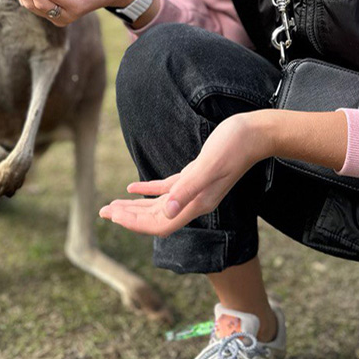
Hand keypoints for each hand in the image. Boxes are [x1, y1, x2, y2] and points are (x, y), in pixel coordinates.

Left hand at [99, 112, 272, 236]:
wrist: (255, 133)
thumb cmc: (234, 146)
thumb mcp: (209, 165)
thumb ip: (189, 188)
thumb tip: (168, 211)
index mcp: (197, 203)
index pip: (161, 224)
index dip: (136, 224)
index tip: (114, 216)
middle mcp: (194, 201)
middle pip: (156, 218)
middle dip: (128, 217)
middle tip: (102, 213)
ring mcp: (195, 189)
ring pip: (159, 206)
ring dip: (135, 207)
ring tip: (112, 206)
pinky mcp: (194, 175)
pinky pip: (166, 189)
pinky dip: (147, 190)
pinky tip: (131, 188)